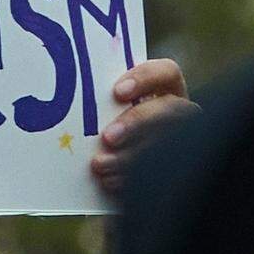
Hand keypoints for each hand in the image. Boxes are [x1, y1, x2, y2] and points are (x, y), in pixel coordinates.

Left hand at [88, 59, 191, 198]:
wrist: (112, 178)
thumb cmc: (106, 131)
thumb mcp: (107, 114)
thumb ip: (104, 105)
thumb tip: (75, 105)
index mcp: (164, 92)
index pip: (166, 72)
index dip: (145, 78)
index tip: (118, 92)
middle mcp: (177, 114)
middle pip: (169, 108)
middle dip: (137, 121)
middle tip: (109, 137)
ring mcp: (178, 141)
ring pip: (166, 142)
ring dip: (131, 154)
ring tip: (101, 164)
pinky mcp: (172, 167)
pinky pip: (160, 172)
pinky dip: (132, 177)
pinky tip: (111, 181)